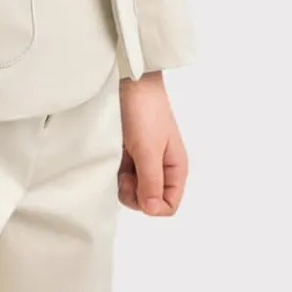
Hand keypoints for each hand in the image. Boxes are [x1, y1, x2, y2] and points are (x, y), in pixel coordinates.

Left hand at [117, 71, 188, 215]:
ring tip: (120, 163)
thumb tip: (151, 210)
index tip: (137, 186)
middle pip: (150, 200)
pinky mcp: (133, 152)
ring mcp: (148, 160)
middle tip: (125, 174)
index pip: (168, 205)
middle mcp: (164, 167)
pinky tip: (115, 157)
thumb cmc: (145, 112)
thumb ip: (150, 181)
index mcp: (176, 168)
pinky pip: (127, 174)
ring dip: (125, 182)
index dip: (151, 205)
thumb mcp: (147, 149)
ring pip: (137, 189)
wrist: (133, 82)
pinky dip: (119, 171)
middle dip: (135, 194)